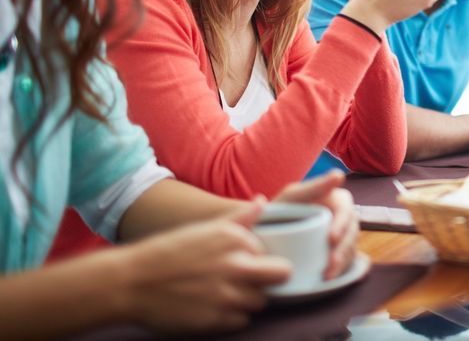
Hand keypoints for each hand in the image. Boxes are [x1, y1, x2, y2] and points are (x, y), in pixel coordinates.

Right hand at [120, 203, 289, 333]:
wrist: (130, 283)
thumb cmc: (168, 252)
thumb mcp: (204, 228)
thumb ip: (239, 218)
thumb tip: (261, 203)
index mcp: (236, 238)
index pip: (274, 252)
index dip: (263, 260)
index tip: (248, 263)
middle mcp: (237, 264)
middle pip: (281, 275)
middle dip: (270, 279)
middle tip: (250, 281)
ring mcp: (229, 295)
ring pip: (261, 302)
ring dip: (248, 300)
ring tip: (222, 293)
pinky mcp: (217, 320)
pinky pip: (241, 321)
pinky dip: (231, 317)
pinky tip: (212, 307)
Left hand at [274, 171, 358, 278]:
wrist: (263, 238)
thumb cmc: (278, 212)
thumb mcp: (291, 197)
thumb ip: (311, 187)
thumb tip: (339, 174)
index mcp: (335, 200)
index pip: (346, 209)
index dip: (342, 224)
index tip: (330, 239)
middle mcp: (342, 218)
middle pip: (352, 232)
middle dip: (344, 249)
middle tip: (330, 264)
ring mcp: (342, 238)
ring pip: (352, 249)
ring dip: (343, 263)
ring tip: (328, 276)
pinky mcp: (338, 255)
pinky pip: (349, 263)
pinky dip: (345, 271)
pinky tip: (334, 280)